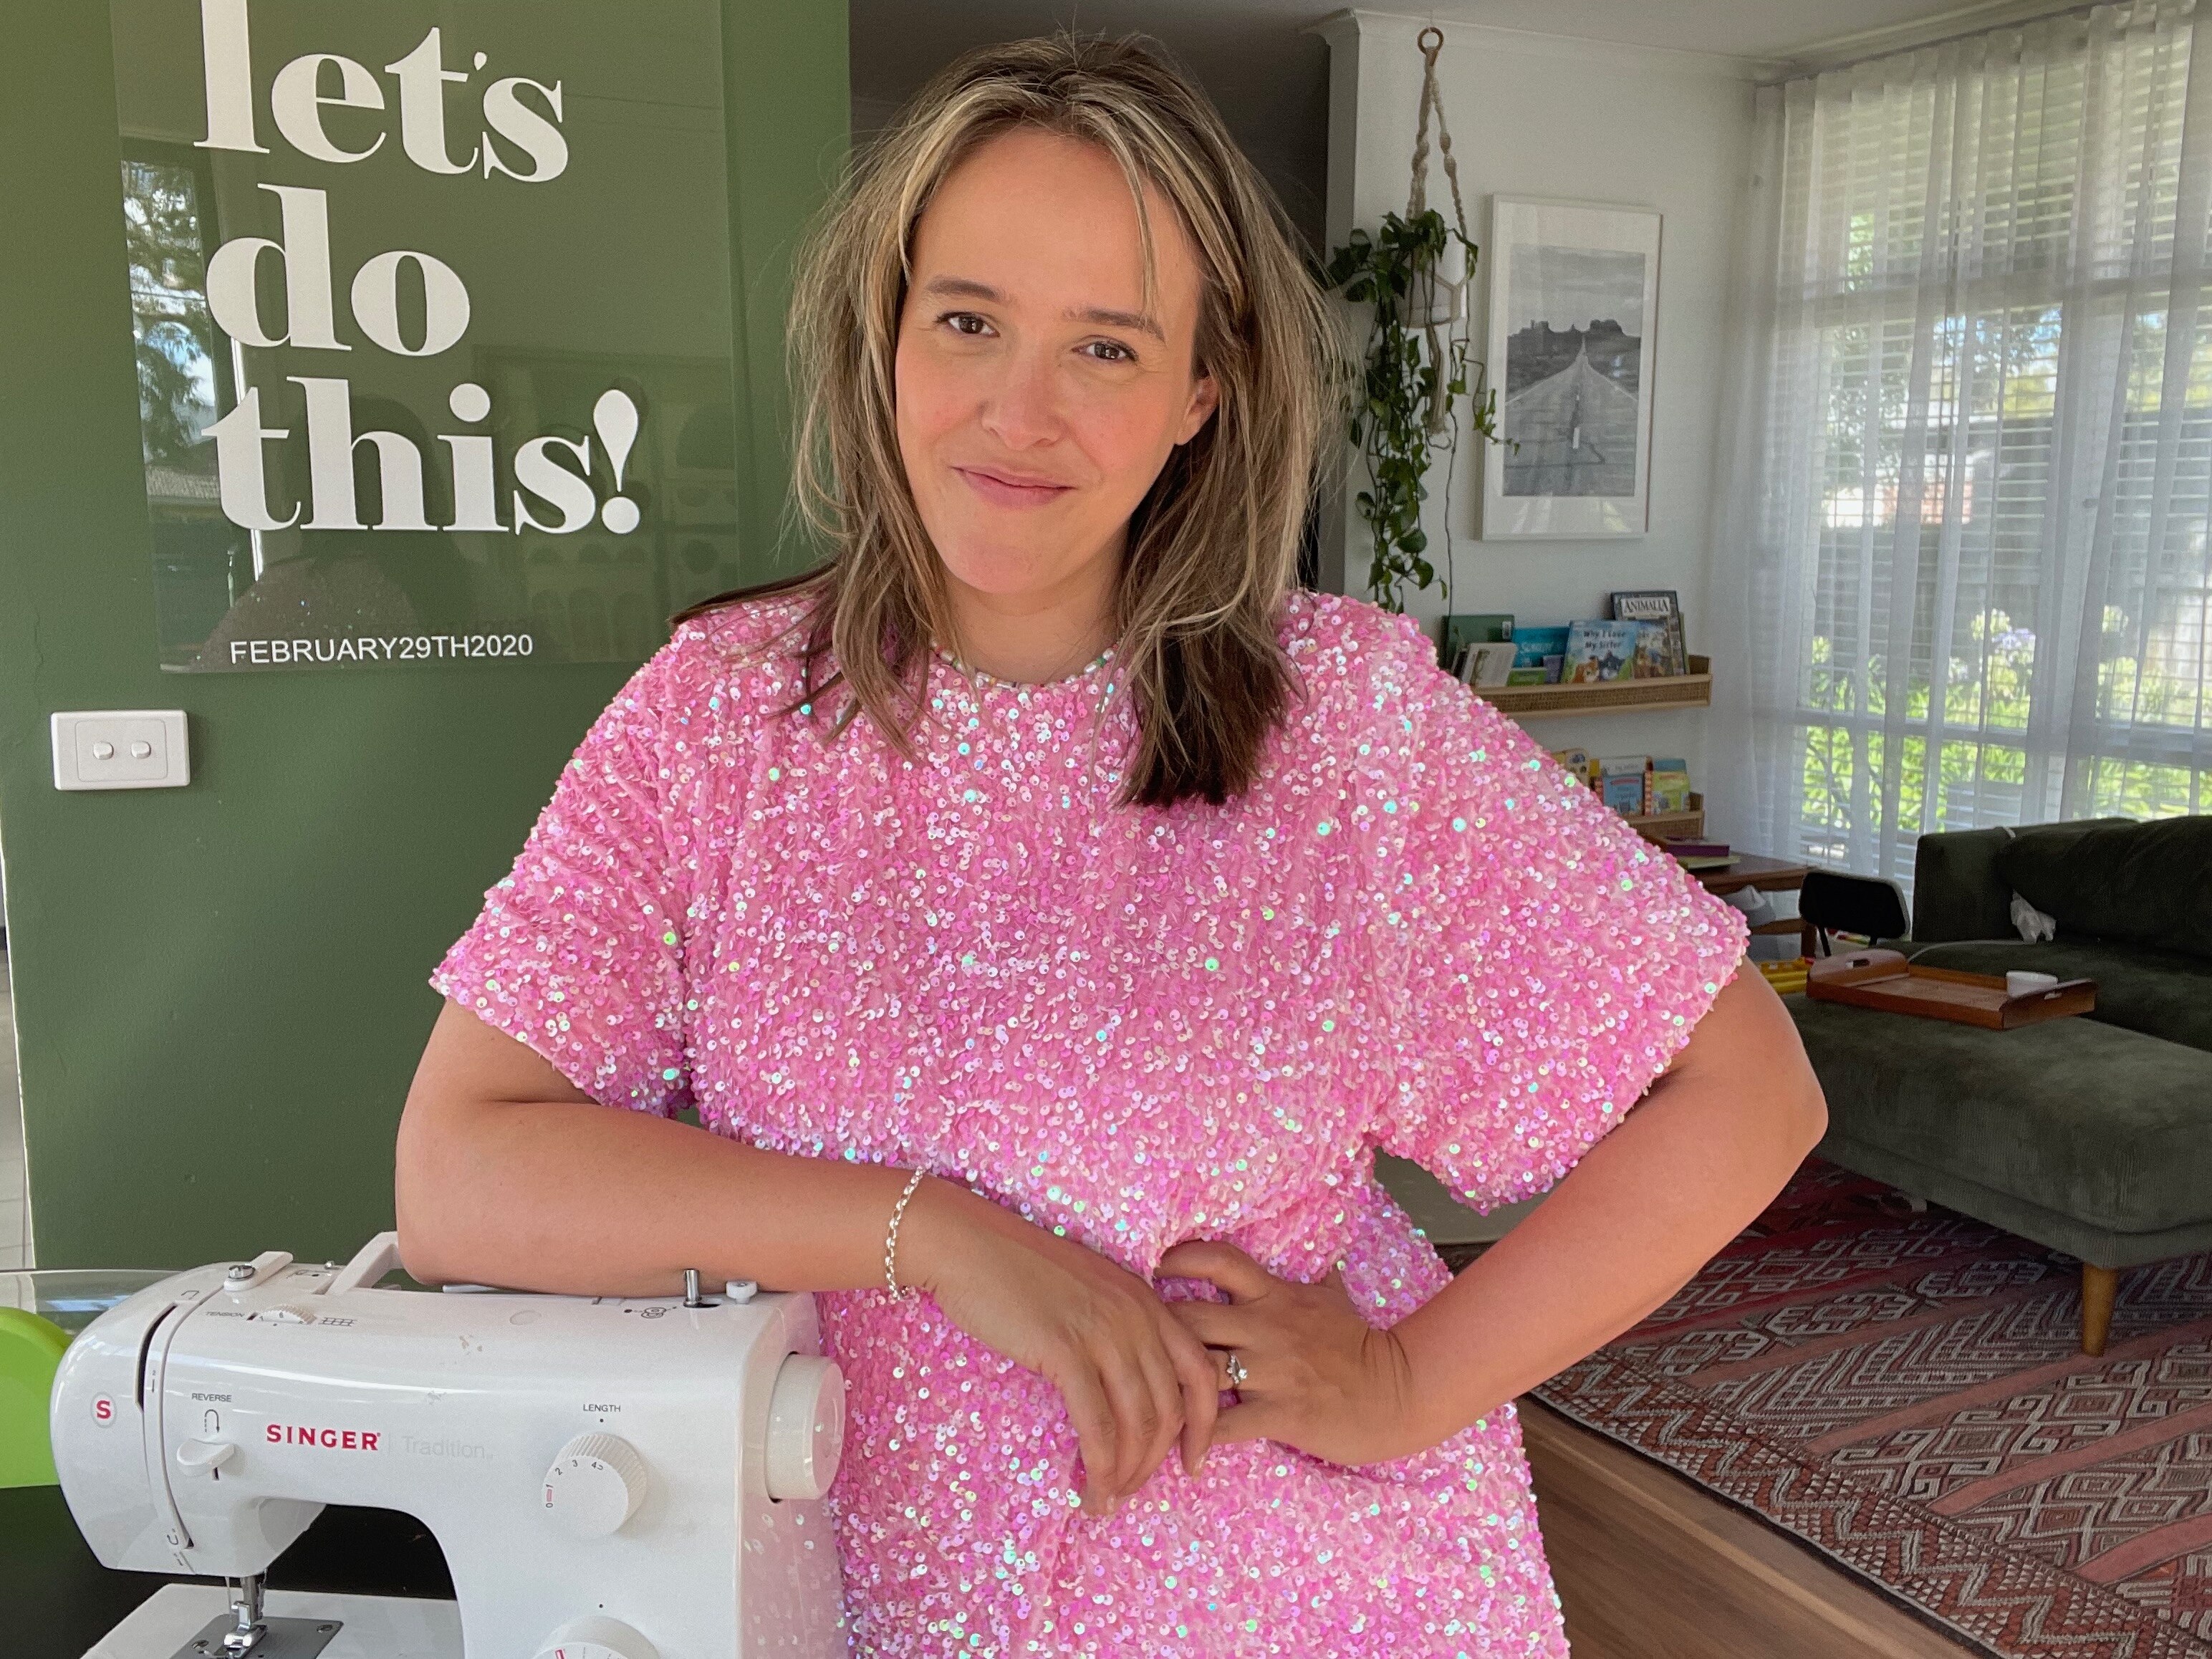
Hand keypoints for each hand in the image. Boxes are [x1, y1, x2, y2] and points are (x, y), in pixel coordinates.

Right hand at [898, 1180, 1221, 1515]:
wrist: (967, 1243)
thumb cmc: (1017, 1270)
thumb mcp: (1087, 1291)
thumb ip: (1116, 1328)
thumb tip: (1123, 1391)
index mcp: (1146, 1301)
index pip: (1200, 1371)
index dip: (1205, 1425)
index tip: (1192, 1463)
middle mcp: (1136, 1316)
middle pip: (1170, 1408)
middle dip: (1156, 1462)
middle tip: (1131, 1491)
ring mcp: (1103, 1332)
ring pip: (1137, 1423)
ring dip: (1126, 1474)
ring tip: (1105, 1501)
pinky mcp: (1065, 1351)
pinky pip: (1096, 1424)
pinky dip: (1099, 1465)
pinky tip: (1088, 1487)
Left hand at [1156, 1240, 1421, 1466]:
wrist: (1399, 1392)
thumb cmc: (1362, 1346)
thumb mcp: (1335, 1299)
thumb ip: (1314, 1277)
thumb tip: (1318, 1253)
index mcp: (1275, 1294)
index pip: (1219, 1260)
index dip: (1179, 1258)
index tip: (1149, 1266)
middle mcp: (1267, 1326)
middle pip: (1188, 1315)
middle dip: (1152, 1330)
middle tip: (1126, 1347)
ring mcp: (1272, 1370)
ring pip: (1198, 1368)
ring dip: (1166, 1385)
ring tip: (1140, 1401)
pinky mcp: (1280, 1413)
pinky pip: (1224, 1426)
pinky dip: (1196, 1439)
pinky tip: (1180, 1454)